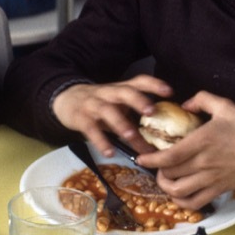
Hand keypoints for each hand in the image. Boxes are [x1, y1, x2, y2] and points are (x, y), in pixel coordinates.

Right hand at [50, 75, 172, 155]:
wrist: (64, 99)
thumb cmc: (98, 104)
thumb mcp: (116, 102)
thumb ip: (135, 113)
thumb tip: (162, 135)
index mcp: (120, 89)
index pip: (138, 81)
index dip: (154, 84)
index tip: (169, 92)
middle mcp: (108, 94)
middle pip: (124, 92)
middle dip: (138, 100)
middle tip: (151, 112)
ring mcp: (93, 105)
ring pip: (107, 111)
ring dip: (120, 123)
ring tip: (131, 136)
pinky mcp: (80, 118)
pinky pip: (91, 129)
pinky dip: (100, 141)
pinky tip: (110, 152)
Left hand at [136, 92, 234, 209]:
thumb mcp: (225, 105)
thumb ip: (202, 100)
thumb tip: (184, 105)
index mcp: (202, 142)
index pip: (170, 156)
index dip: (152, 160)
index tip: (142, 158)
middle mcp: (203, 163)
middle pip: (171, 174)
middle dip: (158, 170)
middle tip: (157, 164)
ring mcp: (211, 179)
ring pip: (179, 192)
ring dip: (167, 187)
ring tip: (166, 179)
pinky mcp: (219, 190)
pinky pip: (196, 203)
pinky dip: (183, 202)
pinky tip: (179, 194)